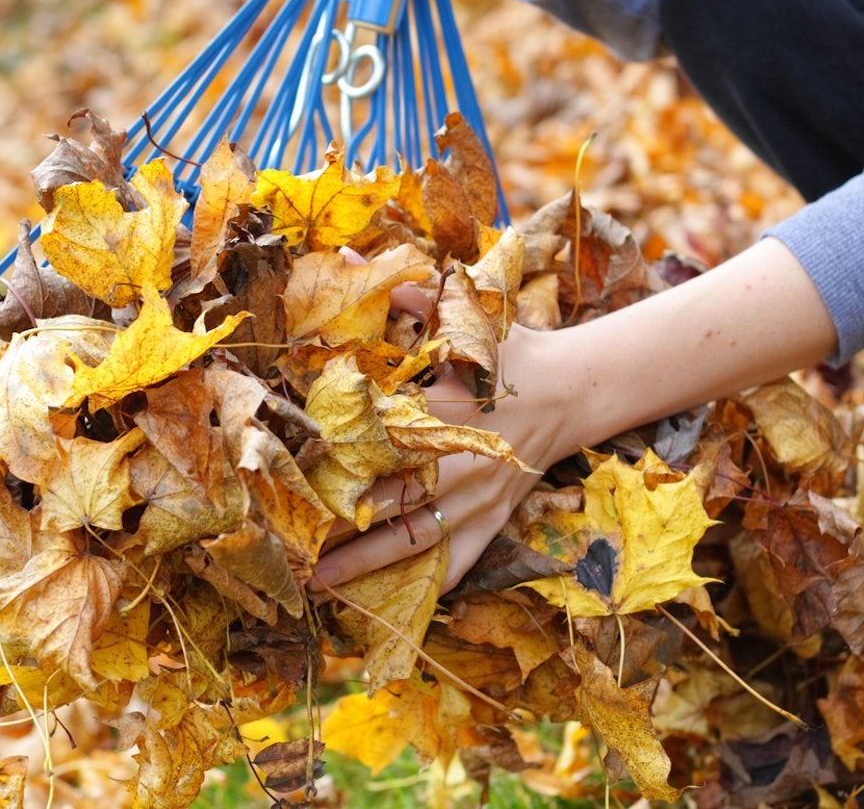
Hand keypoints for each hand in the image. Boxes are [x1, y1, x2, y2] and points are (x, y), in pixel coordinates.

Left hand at [311, 322, 570, 592]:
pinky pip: (461, 560)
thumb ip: (405, 297)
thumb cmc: (510, 352)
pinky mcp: (495, 519)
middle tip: (291, 541)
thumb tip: (346, 259)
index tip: (296, 474)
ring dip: (369, 564)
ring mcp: (480, 499)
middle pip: (392, 500)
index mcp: (447, 412)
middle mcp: (461, 462)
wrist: (573, 389)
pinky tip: (392, 605)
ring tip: (322, 582)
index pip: (383, 442)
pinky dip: (429, 583)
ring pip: (418, 539)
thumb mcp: (465, 318)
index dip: (340, 461)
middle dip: (342, 523)